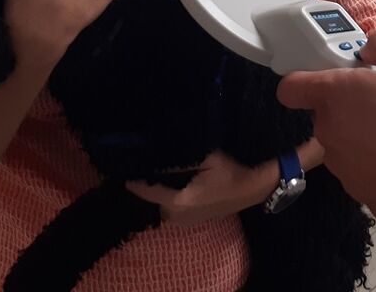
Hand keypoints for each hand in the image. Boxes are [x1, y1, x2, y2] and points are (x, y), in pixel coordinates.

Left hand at [126, 151, 274, 226]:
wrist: (251, 189)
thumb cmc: (230, 172)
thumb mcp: (206, 159)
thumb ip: (178, 160)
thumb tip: (155, 154)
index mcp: (179, 201)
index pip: (146, 190)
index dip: (134, 179)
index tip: (124, 165)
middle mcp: (178, 215)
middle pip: (150, 199)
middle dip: (145, 183)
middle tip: (140, 164)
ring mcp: (184, 221)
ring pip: (159, 205)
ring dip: (157, 191)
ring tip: (154, 172)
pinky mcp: (190, 221)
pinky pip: (169, 208)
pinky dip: (166, 197)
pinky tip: (170, 183)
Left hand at [276, 30, 375, 227]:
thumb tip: (369, 48)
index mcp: (332, 95)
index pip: (290, 87)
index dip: (303, 79)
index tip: (325, 75)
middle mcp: (327, 128)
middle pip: (325, 110)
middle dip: (348, 102)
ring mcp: (337, 160)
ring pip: (343, 137)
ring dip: (362, 130)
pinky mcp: (353, 185)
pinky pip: (358, 162)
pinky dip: (373, 156)